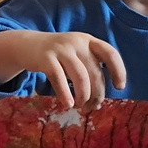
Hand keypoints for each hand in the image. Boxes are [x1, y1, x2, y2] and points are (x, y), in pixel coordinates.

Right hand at [0, 31, 125, 109]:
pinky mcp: (46, 58)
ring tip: (80, 106)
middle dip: (97, 93)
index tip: (119, 87)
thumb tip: (98, 101)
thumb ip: (89, 71)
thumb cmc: (58, 56)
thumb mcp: (76, 55)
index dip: (118, 70)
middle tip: (92, 107)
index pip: (110, 53)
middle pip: (95, 72)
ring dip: (83, 95)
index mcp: (88, 41)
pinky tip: (67, 104)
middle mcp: (77, 43)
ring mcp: (61, 49)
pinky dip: (65, 93)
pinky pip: (59, 79)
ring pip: (80, 76)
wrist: (27, 45)